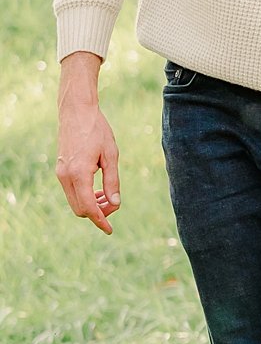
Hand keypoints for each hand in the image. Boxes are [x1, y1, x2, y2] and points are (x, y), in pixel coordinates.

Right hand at [56, 53, 120, 233]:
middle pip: (79, 209)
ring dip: (91, 205)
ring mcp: (61, 173)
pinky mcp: (61, 170)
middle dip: (97, 213)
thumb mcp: (111, 155)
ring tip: (108, 197)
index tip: (109, 231)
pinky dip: (84, 196)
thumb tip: (116, 204)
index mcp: (79, 174)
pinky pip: (71, 192)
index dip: (100, 221)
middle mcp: (66, 176)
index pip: (88, 208)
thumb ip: (112, 181)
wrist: (77, 112)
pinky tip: (98, 190)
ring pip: (74, 202)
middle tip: (114, 205)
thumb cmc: (97, 130)